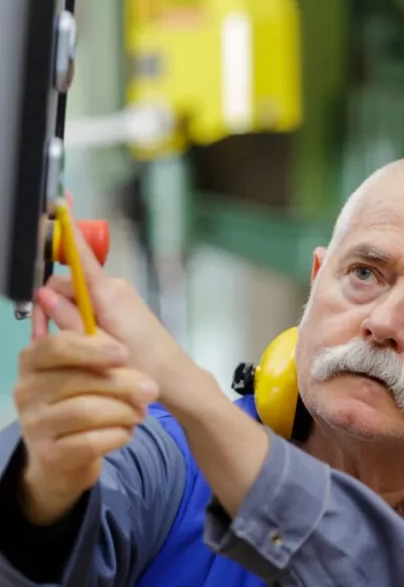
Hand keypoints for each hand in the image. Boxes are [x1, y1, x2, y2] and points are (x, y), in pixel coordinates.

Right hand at [13, 315, 157, 525]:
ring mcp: (33, 425)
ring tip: (140, 413)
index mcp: (33, 361)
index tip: (125, 354)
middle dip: (124, 384)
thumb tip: (122, 350)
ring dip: (124, 411)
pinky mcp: (50, 454)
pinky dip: (118, 435)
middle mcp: (25, 391)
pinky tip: (125, 433)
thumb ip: (98, 356)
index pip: (57, 346)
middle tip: (151, 390)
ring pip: (87, 411)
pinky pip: (92, 441)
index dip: (93, 349)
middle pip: (80, 380)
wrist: (65, 457)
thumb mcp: (86, 374)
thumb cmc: (81, 402)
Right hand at [38, 216, 193, 405]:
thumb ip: (70, 320)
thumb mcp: (100, 348)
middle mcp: (115, 288)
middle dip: (53, 305)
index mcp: (109, 294)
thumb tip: (45, 296)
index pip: (81, 256)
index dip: (67, 234)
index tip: (60, 206)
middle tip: (47, 336)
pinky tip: (85, 342)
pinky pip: (91, 304)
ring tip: (74, 346)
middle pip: (68, 283)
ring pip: (78, 296)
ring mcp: (120, 296)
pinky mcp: (123, 306)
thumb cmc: (145, 366)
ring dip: (67, 316)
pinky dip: (81, 319)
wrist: (176, 379)